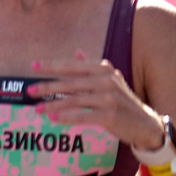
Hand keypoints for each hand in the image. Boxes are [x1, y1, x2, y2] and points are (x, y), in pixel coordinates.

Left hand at [36, 56, 168, 154]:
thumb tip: (78, 52)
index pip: (73, 65)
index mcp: (104, 69)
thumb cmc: (123, 102)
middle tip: (29, 91)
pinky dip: (67, 117)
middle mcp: (107, 80)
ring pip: (74, 100)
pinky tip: (54, 118)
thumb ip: (92, 67)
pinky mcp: (110, 115)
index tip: (33, 66)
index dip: (52, 65)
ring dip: (53, 104)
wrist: (145, 123)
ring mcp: (109, 97)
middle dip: (48, 86)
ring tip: (37, 109)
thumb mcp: (110, 80)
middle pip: (71, 82)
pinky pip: (83, 115)